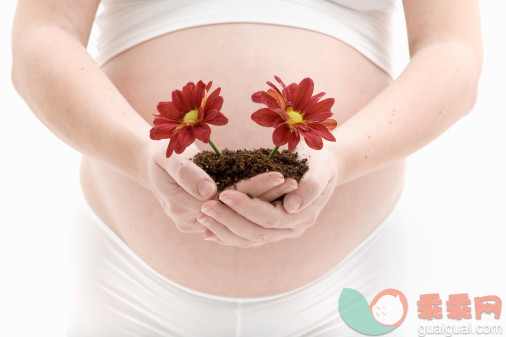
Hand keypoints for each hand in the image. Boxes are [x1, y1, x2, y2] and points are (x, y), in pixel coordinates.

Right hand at [141, 141, 296, 233]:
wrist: (151, 164)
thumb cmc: (159, 155)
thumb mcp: (169, 158)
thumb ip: (186, 173)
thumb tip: (209, 192)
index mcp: (183, 210)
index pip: (226, 202)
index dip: (254, 189)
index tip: (279, 175)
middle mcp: (194, 223)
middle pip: (237, 214)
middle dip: (267, 198)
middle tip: (293, 182)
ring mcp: (202, 224)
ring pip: (241, 219)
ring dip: (267, 203)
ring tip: (291, 185)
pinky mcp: (210, 219)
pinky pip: (238, 216)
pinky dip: (258, 204)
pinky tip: (278, 192)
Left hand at [197, 146, 337, 246]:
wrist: (324, 165)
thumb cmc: (320, 159)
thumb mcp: (320, 166)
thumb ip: (311, 186)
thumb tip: (291, 206)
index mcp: (303, 216)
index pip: (269, 217)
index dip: (246, 207)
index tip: (224, 194)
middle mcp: (291, 229)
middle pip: (256, 233)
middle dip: (228, 220)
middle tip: (205, 206)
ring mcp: (281, 232)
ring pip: (249, 240)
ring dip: (224, 230)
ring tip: (202, 216)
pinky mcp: (270, 229)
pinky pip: (246, 238)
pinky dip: (227, 235)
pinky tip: (207, 231)